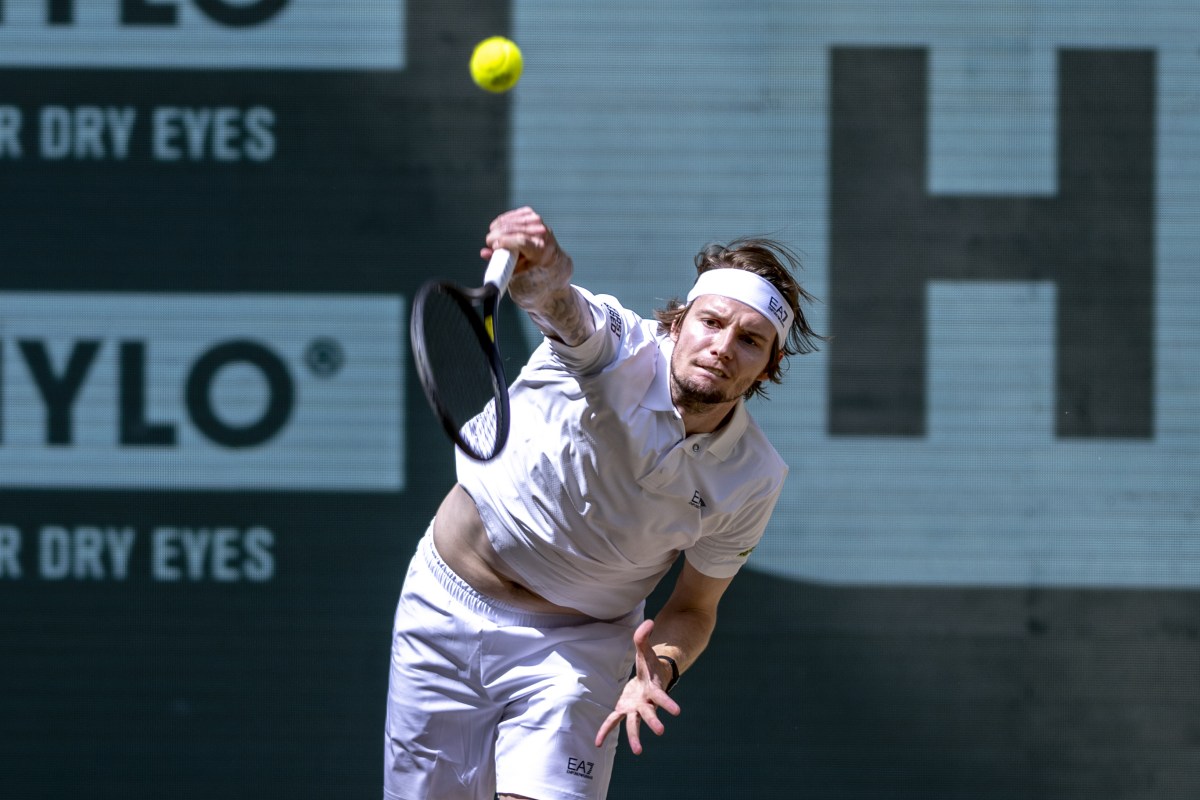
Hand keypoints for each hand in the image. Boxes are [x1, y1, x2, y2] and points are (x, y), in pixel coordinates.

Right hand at [482, 207, 572, 308]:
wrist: (550, 253)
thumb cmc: (532, 263)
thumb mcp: (517, 268)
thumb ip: (500, 261)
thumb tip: (484, 253)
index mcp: (540, 249)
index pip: (520, 240)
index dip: (504, 241)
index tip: (494, 246)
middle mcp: (540, 232)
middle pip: (512, 229)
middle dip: (495, 235)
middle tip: (489, 243)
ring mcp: (537, 221)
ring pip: (509, 221)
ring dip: (496, 228)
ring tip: (494, 237)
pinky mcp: (531, 214)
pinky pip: (510, 215)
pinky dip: (501, 221)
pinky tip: (499, 228)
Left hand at [594, 619, 681, 754]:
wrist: (651, 679)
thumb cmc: (650, 665)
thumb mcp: (645, 650)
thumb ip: (644, 637)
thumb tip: (649, 622)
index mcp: (653, 690)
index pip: (661, 696)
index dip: (667, 702)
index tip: (677, 712)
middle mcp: (646, 703)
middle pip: (649, 713)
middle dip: (654, 722)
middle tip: (660, 732)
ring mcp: (635, 709)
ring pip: (635, 724)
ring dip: (635, 737)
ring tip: (638, 752)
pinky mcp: (624, 710)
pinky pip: (613, 722)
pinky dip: (605, 731)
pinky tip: (597, 743)